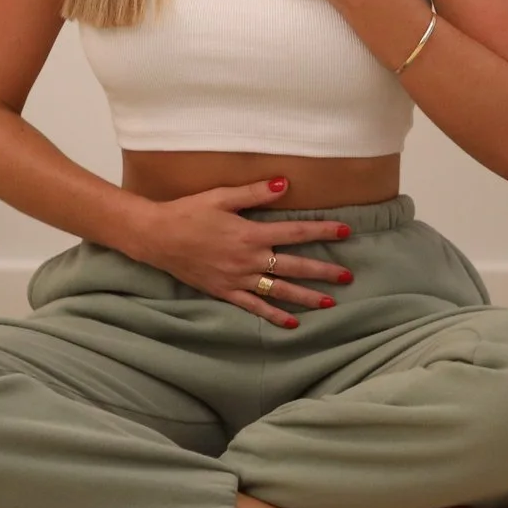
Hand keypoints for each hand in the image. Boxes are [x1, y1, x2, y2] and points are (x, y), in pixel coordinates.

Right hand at [134, 178, 354, 327]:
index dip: (322, 231)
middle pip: (294, 266)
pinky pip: (255, 307)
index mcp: (251, 233)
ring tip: (331, 302)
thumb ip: (255, 192)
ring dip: (307, 297)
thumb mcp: (221, 196)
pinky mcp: (226, 292)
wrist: (158, 237)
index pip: (296, 231)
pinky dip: (274, 317)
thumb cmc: (189, 212)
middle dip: (323, 271)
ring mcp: (238, 279)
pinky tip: (293, 324)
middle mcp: (249, 259)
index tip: (346, 231)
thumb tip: (285, 183)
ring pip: (279, 291)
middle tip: (348, 276)